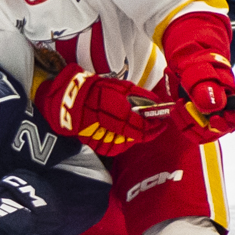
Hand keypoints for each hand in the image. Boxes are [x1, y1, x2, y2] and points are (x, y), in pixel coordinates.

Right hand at [35, 65, 167, 156]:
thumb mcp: (121, 87)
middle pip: (139, 138)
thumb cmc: (96, 90)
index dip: (156, 126)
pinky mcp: (99, 147)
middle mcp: (112, 131)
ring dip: (137, 135)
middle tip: (154, 122)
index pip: (143, 127)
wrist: (70, 103)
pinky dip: (125, 139)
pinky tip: (122, 130)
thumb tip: (156, 102)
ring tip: (136, 124)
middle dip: (149, 130)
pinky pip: (119, 146)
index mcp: (117, 114)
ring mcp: (105, 141)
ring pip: (130, 143)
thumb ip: (141, 96)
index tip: (163, 121)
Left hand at [167, 47, 234, 141]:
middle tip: (185, 107)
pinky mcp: (196, 117)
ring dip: (188, 122)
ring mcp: (208, 114)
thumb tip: (212, 104)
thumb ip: (205, 85)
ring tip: (177, 106)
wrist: (187, 58)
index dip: (226, 124)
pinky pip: (191, 129)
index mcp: (229, 96)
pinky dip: (181, 122)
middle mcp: (221, 109)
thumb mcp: (199, 69)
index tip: (214, 120)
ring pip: (203, 132)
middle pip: (217, 129)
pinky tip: (175, 110)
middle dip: (199, 122)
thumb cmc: (198, 60)